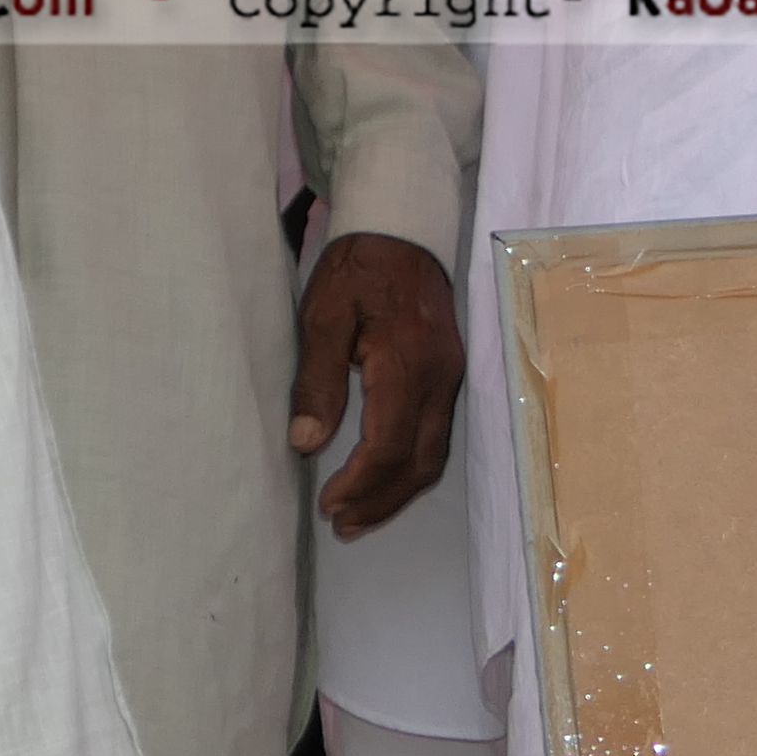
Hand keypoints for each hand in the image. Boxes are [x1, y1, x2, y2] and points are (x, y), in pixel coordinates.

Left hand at [289, 230, 464, 533]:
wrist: (402, 230)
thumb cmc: (356, 268)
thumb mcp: (323, 314)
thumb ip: (317, 379)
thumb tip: (306, 443)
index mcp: (407, 366)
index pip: (389, 446)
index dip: (360, 484)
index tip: (327, 504)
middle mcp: (439, 381)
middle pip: (418, 463)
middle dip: (380, 502)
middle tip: (341, 526)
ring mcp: (450, 380)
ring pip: (433, 457)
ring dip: (397, 493)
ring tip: (358, 517)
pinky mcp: (449, 378)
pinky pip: (437, 438)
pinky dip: (411, 469)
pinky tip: (384, 480)